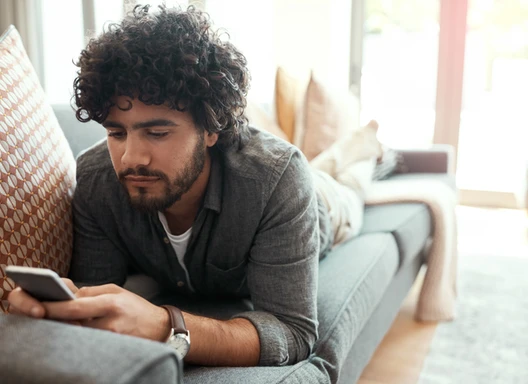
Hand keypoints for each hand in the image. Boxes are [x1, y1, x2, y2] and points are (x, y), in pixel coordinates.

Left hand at [8, 282, 170, 341]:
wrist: (161, 328)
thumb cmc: (137, 308)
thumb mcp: (117, 291)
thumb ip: (92, 291)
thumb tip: (69, 294)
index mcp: (111, 303)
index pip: (76, 306)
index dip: (55, 307)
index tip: (39, 306)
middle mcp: (110, 322)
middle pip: (74, 324)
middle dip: (57, 320)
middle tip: (41, 316)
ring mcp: (111, 339)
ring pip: (80, 336)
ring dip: (69, 330)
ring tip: (60, 325)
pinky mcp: (113, 350)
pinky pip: (90, 345)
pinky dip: (81, 340)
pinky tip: (78, 336)